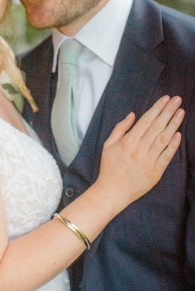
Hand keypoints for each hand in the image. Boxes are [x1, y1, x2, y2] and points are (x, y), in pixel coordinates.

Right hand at [97, 95, 183, 211]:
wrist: (112, 192)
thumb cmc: (109, 167)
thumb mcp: (108, 144)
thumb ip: (121, 128)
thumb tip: (133, 114)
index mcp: (128, 141)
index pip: (146, 120)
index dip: (157, 108)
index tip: (166, 99)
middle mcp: (140, 149)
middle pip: (157, 126)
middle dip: (168, 111)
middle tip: (177, 100)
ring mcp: (149, 161)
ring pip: (164, 139)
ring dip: (174, 124)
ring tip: (181, 112)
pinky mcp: (156, 172)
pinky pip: (166, 156)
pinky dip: (173, 145)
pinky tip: (179, 134)